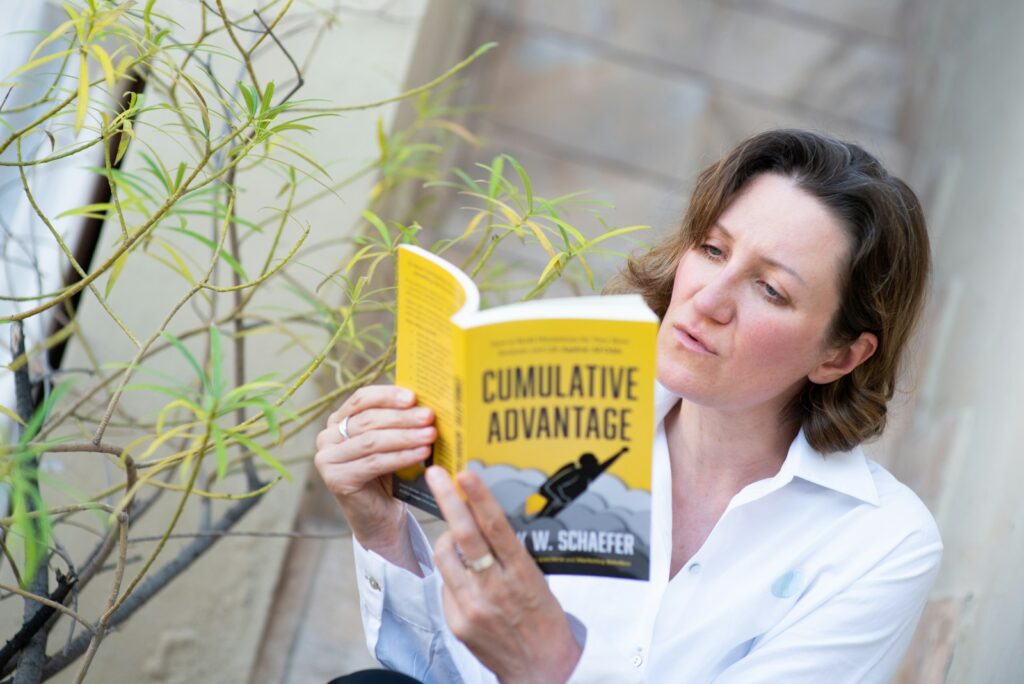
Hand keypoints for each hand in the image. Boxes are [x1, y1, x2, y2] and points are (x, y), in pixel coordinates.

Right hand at [314, 385, 434, 558]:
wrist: (380, 516)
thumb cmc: (389, 474)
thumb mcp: (391, 441)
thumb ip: (397, 420)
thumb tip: (423, 401)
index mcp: (337, 421)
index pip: (361, 399)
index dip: (387, 395)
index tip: (413, 396)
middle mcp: (326, 437)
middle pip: (368, 420)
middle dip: (402, 417)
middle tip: (429, 417)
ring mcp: (327, 459)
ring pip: (372, 441)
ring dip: (405, 437)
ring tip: (430, 435)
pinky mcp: (336, 479)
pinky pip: (374, 463)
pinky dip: (401, 456)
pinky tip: (421, 454)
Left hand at [426, 466, 581, 683]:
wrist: (541, 669)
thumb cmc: (543, 619)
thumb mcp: (536, 580)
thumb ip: (508, 554)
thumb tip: (481, 520)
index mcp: (522, 574)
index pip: (497, 528)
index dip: (479, 498)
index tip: (465, 473)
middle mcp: (496, 588)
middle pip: (465, 535)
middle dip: (448, 500)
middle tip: (436, 474)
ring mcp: (473, 607)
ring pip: (445, 556)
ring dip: (447, 538)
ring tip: (455, 536)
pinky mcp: (458, 622)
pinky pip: (445, 584)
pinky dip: (451, 573)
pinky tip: (465, 579)